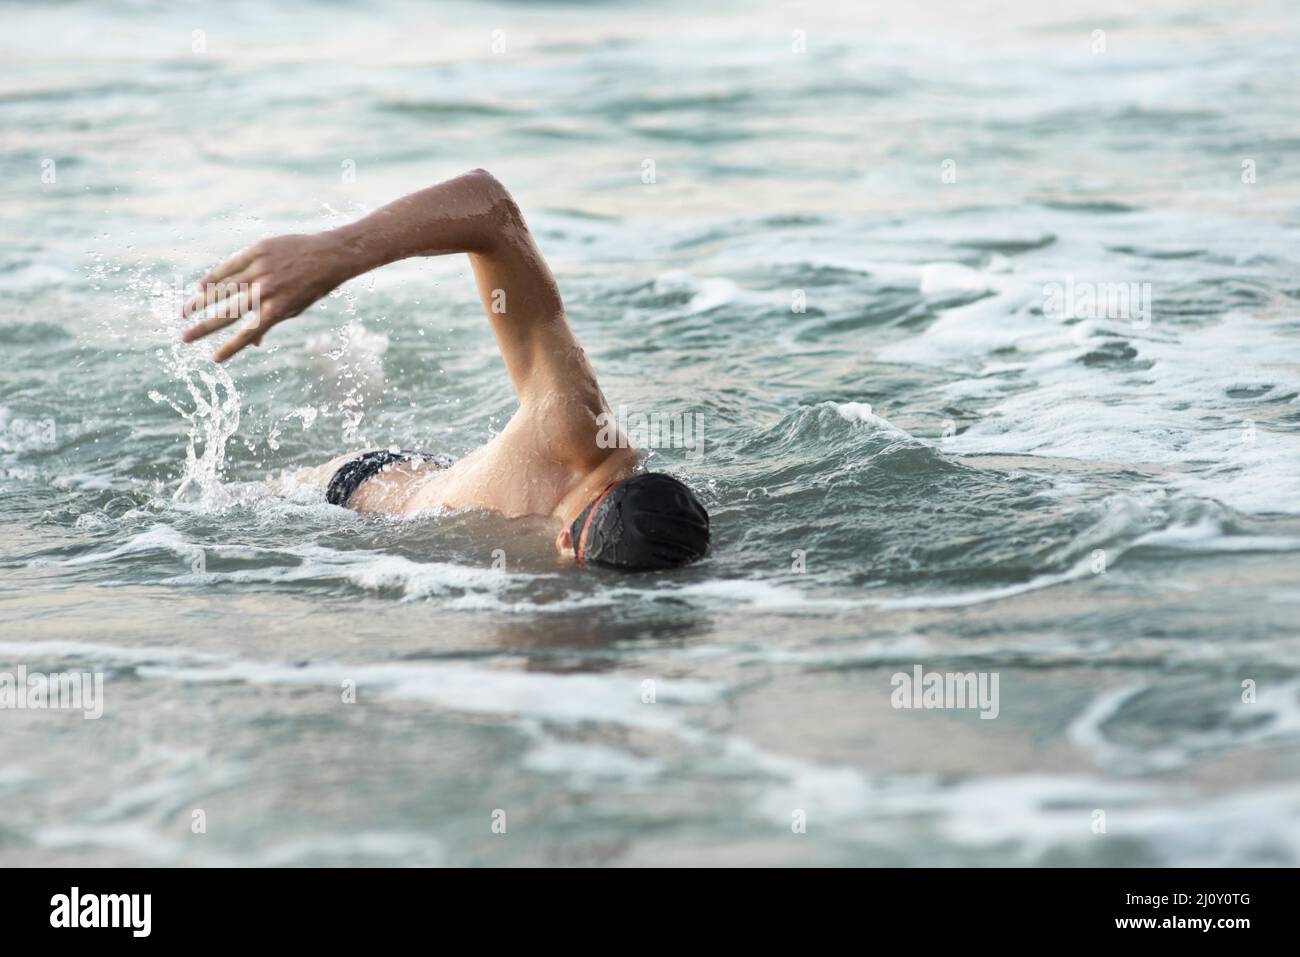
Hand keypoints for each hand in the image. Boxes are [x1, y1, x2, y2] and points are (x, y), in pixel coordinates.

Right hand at [180, 232, 350, 362]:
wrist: (328, 256)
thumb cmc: (312, 287)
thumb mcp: (295, 309)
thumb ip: (270, 322)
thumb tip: (253, 343)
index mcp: (278, 310)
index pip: (248, 334)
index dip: (231, 348)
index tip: (214, 359)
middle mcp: (266, 291)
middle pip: (227, 313)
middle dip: (203, 328)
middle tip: (184, 338)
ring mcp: (261, 270)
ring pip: (223, 288)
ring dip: (201, 302)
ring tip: (184, 312)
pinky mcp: (258, 251)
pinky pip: (230, 265)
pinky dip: (215, 276)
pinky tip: (202, 286)